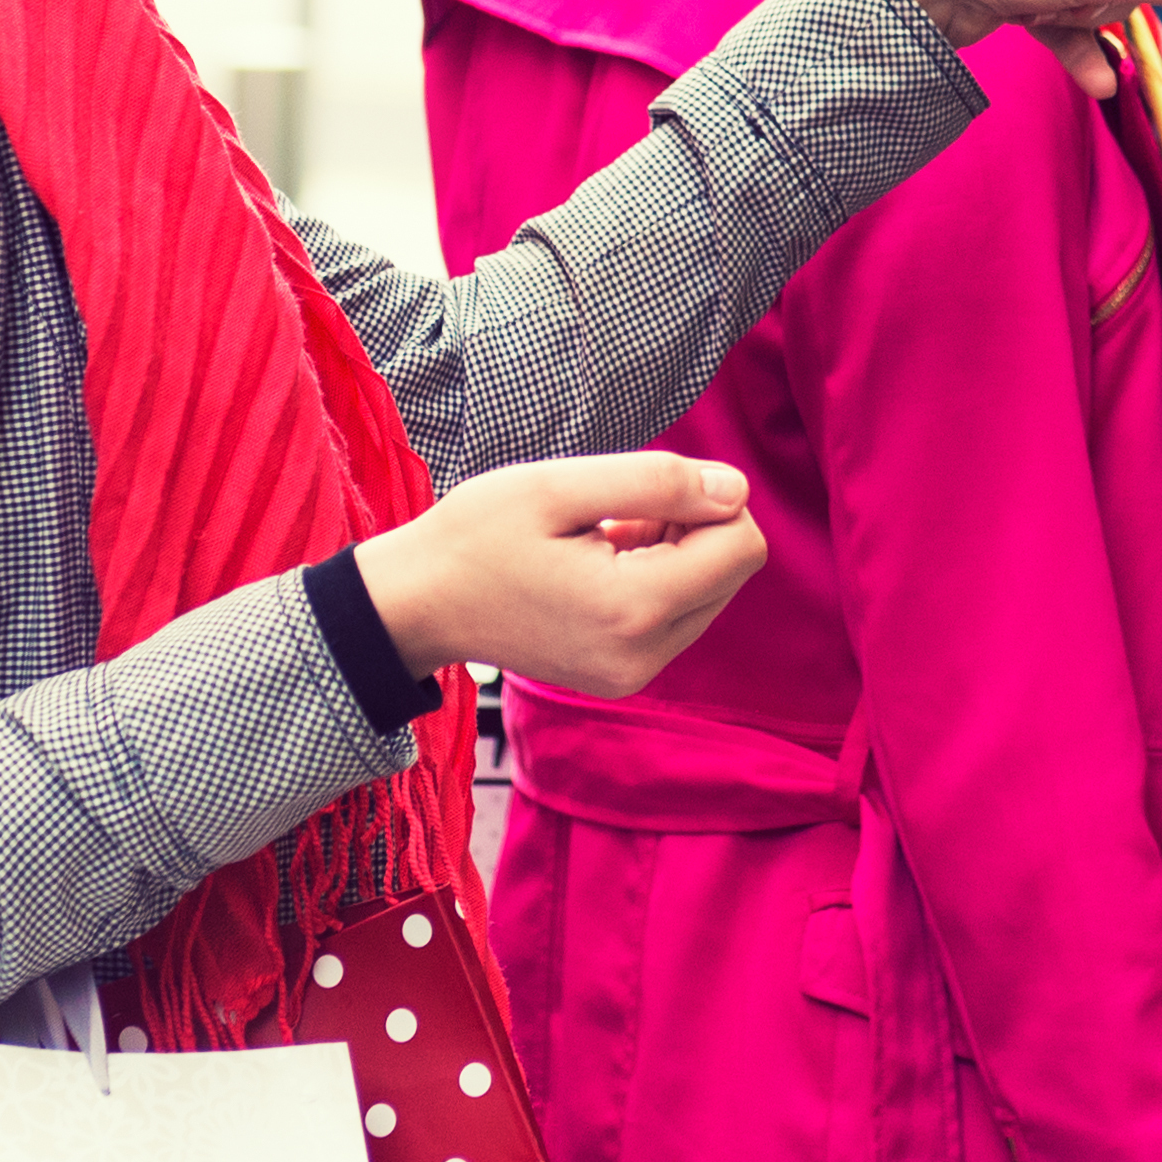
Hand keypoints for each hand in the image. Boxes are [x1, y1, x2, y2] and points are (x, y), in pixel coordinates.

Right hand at [352, 450, 769, 697]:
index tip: (643, 492)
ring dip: (672, 553)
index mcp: (634, 611)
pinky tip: (595, 566)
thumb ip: (659, 482)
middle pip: (731, 571)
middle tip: (615, 513)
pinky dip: (652, 581)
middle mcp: (644, 657)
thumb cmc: (478, 535)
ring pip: (709, 593)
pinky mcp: (622, 678)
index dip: (708, 501)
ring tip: (599, 539)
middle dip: (690, 528)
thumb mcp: (560, 486)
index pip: (743, 546)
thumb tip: (737, 490)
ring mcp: (633, 676)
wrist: (418, 603)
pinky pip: (677, 617)